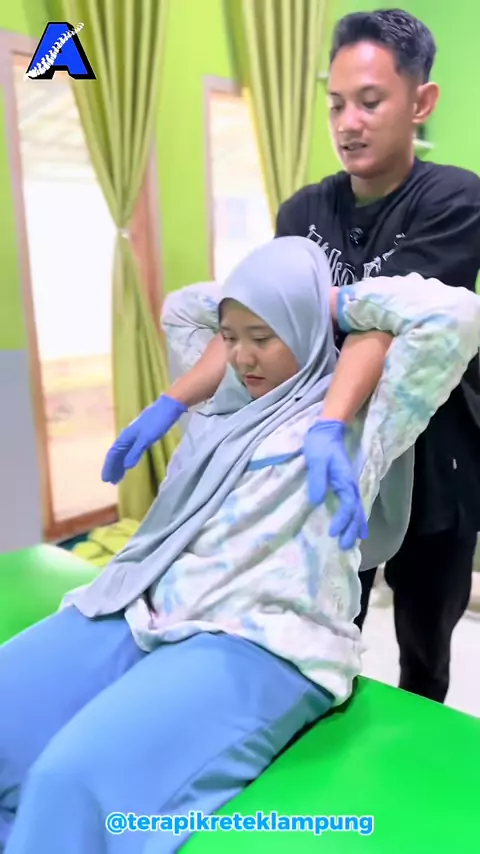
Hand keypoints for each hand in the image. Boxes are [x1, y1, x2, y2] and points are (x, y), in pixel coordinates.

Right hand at [101, 394, 186, 484]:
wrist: (169, 407)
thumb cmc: (157, 422)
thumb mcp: (147, 438)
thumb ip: (135, 452)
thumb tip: (125, 466)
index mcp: (126, 436)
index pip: (114, 454)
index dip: (109, 466)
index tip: (106, 479)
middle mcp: (127, 436)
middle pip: (117, 454)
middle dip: (113, 467)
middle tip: (111, 481)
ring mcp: (134, 435)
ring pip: (123, 452)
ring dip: (119, 464)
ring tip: (118, 477)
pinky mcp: (142, 435)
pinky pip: (130, 449)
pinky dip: (127, 458)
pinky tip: (129, 463)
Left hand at [303, 419, 367, 549]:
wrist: (327, 431)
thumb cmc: (320, 445)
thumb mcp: (316, 460)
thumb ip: (317, 479)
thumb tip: (317, 501)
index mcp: (345, 480)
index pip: (348, 505)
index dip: (342, 520)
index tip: (332, 532)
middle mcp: (350, 485)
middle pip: (356, 511)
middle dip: (352, 530)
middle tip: (345, 546)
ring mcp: (349, 485)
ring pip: (357, 510)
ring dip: (356, 526)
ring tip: (352, 543)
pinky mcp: (344, 484)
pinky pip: (353, 505)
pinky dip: (355, 518)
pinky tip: (354, 527)